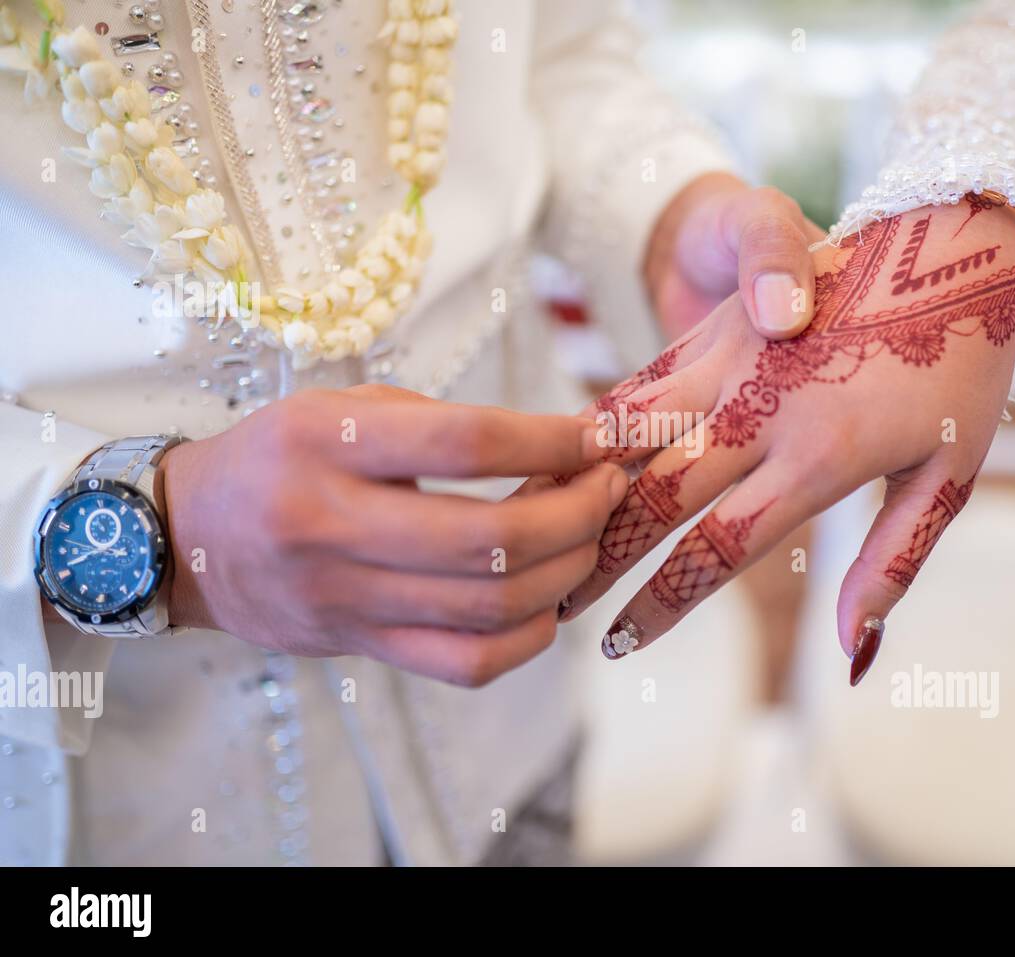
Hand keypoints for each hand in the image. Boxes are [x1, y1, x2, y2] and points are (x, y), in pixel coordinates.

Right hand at [159, 384, 625, 686]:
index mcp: (327, 445)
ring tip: (588, 535)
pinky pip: (467, 662)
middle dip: (577, 514)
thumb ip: (440, 424)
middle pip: (491, 539)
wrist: (187, 538)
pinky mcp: (359, 647)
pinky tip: (548, 599)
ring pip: (490, 605)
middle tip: (607, 489)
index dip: (551, 442)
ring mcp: (345, 598)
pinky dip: (529, 636)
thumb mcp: (340, 409)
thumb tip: (561, 441)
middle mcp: (331, 524)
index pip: (466, 444)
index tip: (598, 437)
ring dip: (567, 570)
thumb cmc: (280, 457)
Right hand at [563, 196, 1014, 683]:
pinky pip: (641, 379)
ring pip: (629, 434)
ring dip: (576, 490)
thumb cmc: (963, 367)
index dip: (661, 605)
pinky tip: (560, 455)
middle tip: (557, 605)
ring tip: (531, 533)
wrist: (956, 241)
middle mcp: (761, 412)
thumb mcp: (950, 475)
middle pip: (654, 500)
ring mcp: (732, 363)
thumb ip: (891, 563)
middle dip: (598, 559)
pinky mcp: (719, 328)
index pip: (716, 549)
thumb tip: (851, 652)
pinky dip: (595, 423)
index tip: (620, 644)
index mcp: (820, 458)